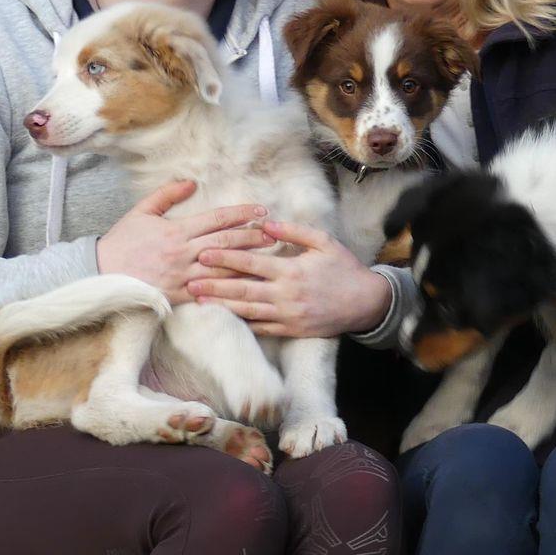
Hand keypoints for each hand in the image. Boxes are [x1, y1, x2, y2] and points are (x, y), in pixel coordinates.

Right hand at [96, 179, 275, 303]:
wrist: (102, 274)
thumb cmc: (121, 242)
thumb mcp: (141, 212)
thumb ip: (167, 195)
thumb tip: (191, 182)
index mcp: (176, 231)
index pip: (217, 219)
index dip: (241, 214)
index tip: (260, 211)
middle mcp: (184, 253)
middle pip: (226, 243)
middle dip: (252, 238)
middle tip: (273, 234)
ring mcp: (183, 276)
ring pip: (223, 269)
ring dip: (248, 263)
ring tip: (268, 258)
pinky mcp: (180, 295)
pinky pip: (210, 292)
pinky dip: (230, 290)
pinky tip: (247, 288)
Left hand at [188, 219, 392, 337]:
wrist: (366, 303)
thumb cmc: (344, 268)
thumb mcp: (324, 242)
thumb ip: (294, 232)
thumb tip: (266, 224)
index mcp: (291, 271)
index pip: (251, 264)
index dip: (225, 258)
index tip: (203, 253)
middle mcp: (286, 296)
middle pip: (242, 290)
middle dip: (214, 284)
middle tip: (189, 280)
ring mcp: (288, 316)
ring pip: (247, 312)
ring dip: (221, 306)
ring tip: (198, 300)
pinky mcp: (291, 331)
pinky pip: (261, 329)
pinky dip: (241, 324)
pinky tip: (223, 318)